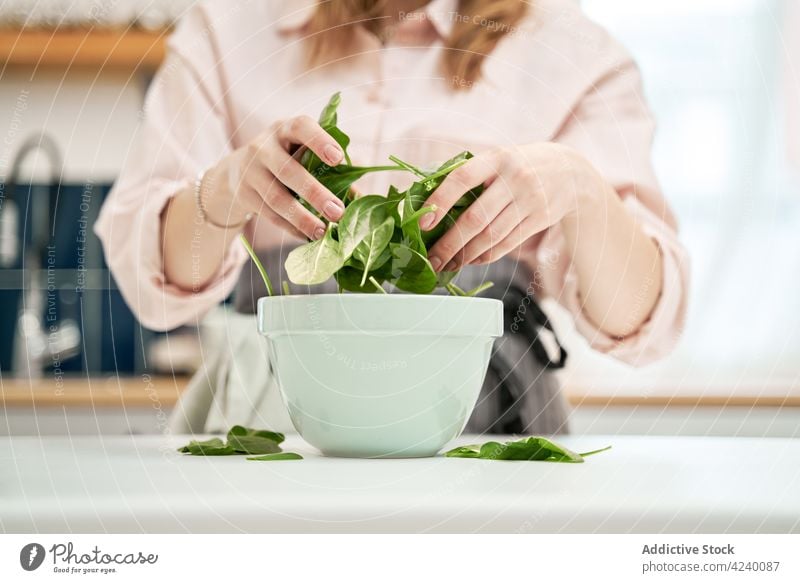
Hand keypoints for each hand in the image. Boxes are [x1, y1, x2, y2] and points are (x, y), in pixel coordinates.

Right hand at [203, 115, 345, 238]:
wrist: (239, 171)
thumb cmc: (287, 159)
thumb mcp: (302, 153)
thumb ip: (330, 169)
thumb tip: (360, 198)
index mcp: (285, 130)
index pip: (301, 127)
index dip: (320, 141)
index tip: (338, 159)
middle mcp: (264, 147)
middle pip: (288, 170)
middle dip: (315, 193)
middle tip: (338, 212)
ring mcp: (251, 171)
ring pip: (277, 198)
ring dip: (302, 217)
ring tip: (323, 231)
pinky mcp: (244, 195)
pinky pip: (270, 214)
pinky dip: (290, 226)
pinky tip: (306, 235)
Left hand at [420, 143, 594, 270]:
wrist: (570, 171)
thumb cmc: (519, 165)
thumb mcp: (498, 159)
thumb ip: (470, 175)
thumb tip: (429, 206)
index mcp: (496, 158)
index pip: (461, 179)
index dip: (440, 201)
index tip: (423, 223)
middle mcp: (514, 178)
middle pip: (475, 219)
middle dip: (449, 244)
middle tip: (431, 260)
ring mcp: (530, 199)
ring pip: (490, 236)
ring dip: (465, 255)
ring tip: (448, 264)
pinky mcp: (540, 218)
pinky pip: (507, 243)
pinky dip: (485, 256)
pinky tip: (471, 260)